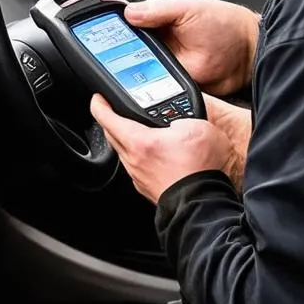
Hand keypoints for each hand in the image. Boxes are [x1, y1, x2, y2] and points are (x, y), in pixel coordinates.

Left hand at [91, 94, 246, 203]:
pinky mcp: (148, 188)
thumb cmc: (200, 170)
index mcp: (140, 142)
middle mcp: (134, 161)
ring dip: (127, 140)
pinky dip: (141, 157)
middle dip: (111, 121)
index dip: (99, 105)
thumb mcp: (198, 127)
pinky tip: (154, 155)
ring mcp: (140, 177)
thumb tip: (178, 121)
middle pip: (111, 137)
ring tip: (139, 131)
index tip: (98, 99)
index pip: (107, 119)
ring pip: (124, 153)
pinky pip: (137, 168)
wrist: (205, 203)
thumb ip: (183, 117)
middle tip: (114, 112)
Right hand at [123, 0, 260, 95]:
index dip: (112, 27)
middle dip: (115, 52)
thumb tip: (129, 12)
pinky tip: (140, 85)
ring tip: (124, 71)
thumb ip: (159, 9)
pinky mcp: (168, 82)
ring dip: (129, 71)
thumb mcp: (189, 8)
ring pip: (134, 69)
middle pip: (124, 47)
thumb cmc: (224, 25)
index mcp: (156, 18)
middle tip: (110, 56)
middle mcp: (155, 40)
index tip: (100, 32)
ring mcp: (161, 63)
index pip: (125, 21)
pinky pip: (150, 86)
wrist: (246, 55)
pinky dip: (144, 87)